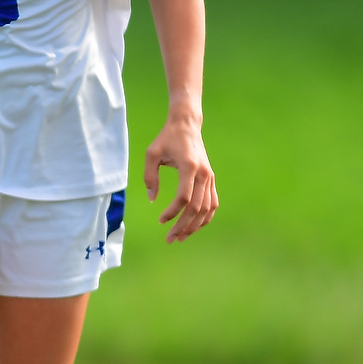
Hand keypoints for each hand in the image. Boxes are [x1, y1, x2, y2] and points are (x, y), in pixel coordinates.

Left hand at [143, 111, 216, 241]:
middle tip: (169, 238)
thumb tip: (152, 199)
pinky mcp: (211, 179)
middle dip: (183, 226)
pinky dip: (206, 217)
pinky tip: (194, 227)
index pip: (184, 197)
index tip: (160, 220)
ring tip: (181, 237)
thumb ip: (149, 177)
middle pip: (196, 208)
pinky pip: (213, 203)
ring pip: (207, 209)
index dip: (173, 212)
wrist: (186, 125)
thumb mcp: (152, 154)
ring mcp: (209, 177)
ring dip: (195, 226)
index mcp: (189, 167)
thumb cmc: (166, 139)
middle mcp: (203, 174)